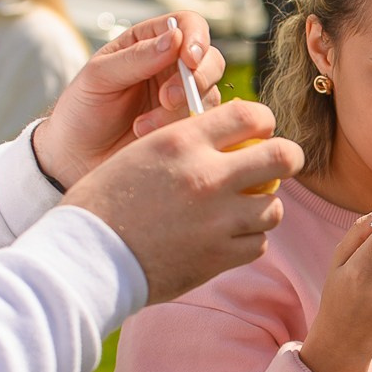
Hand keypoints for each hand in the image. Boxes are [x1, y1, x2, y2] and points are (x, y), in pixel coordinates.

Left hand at [37, 12, 224, 187]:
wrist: (76, 157)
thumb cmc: (82, 110)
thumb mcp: (99, 77)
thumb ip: (137, 57)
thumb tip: (176, 38)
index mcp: (148, 41)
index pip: (188, 24)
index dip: (196, 37)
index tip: (189, 60)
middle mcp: (171, 66)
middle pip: (210, 59)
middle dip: (195, 79)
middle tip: (167, 98)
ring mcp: (181, 97)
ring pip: (208, 93)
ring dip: (180, 110)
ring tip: (142, 125)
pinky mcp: (185, 126)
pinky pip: (203, 123)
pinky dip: (178, 129)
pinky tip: (145, 134)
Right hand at [62, 98, 298, 304]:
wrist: (85, 255)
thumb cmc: (104, 201)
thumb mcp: (140, 152)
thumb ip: (186, 142)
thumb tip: (227, 138)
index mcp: (183, 140)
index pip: (253, 114)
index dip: (264, 123)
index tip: (260, 134)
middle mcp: (208, 175)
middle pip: (285, 157)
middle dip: (286, 160)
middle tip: (275, 168)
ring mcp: (218, 219)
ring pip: (274, 207)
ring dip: (262, 207)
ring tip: (240, 210)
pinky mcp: (219, 256)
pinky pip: (259, 244)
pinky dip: (248, 241)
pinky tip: (226, 238)